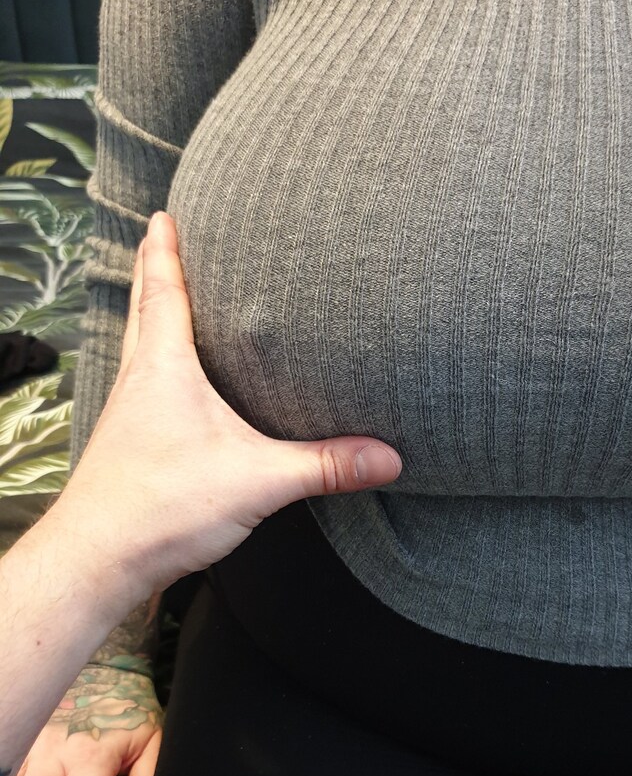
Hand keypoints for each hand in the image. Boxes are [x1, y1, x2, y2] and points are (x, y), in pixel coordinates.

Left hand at [58, 211, 402, 602]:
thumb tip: (389, 457)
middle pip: (144, 312)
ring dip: (152, 319)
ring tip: (171, 301)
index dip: (165, 251)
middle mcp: (139, 382)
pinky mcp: (129, 445)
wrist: (98, 560)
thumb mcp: (257, 481)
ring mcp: (130, 414)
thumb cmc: (161, 508)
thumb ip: (325, 465)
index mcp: (164, 370)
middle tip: (164, 241)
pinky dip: (157, 368)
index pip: (164, 293)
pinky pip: (143, 388)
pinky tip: (179, 389)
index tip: (165, 215)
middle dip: (154, 273)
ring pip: (139, 350)